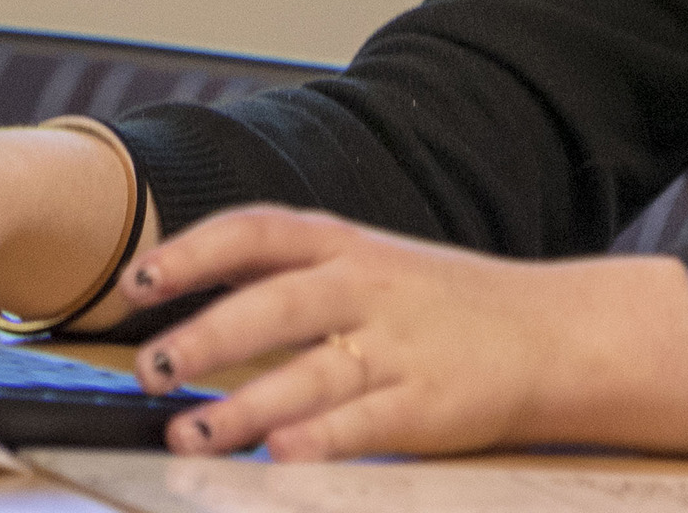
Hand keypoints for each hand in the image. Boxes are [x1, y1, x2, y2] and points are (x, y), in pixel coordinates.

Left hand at [119, 208, 687, 460]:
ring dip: (244, 407)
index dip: (191, 253)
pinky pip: (365, 423)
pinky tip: (278, 455)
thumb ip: (292, 273)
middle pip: (277, 303)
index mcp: (349, 246)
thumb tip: (187, 295)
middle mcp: (370, 288)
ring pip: (312, 373)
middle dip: (208, 336)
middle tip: (154, 369)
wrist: (551, 334)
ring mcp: (401, 346)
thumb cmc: (444, 304)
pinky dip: (320, 440)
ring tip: (191, 435)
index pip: (258, 232)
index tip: (136, 283)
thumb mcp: (371, 264)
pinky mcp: (428, 404)